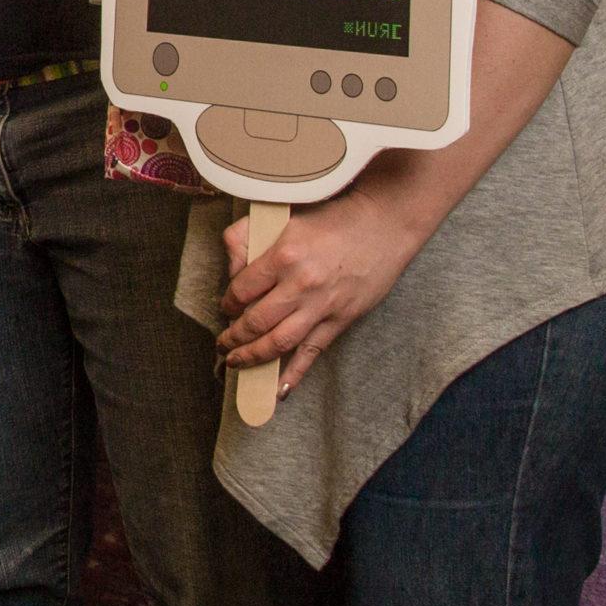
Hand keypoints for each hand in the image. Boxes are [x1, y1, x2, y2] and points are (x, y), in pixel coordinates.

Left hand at [216, 187, 424, 396]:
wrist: (384, 224)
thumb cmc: (332, 216)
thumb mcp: (284, 216)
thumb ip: (247, 235)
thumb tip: (233, 268)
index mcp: (283, 255)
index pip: (241, 289)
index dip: (227, 302)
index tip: (224, 306)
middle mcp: (300, 285)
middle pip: (255, 321)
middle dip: (233, 336)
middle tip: (222, 344)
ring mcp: (322, 306)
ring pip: (279, 342)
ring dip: (253, 356)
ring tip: (236, 363)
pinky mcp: (341, 320)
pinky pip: (312, 352)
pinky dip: (295, 373)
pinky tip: (279, 389)